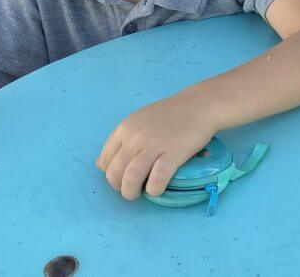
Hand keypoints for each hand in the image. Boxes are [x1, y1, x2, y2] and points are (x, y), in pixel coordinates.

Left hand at [96, 93, 216, 199]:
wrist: (199, 105)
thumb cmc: (170, 114)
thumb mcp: (139, 121)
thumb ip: (121, 141)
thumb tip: (100, 164)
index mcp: (125, 128)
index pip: (105, 160)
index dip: (111, 175)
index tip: (122, 178)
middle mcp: (135, 137)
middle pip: (115, 173)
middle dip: (120, 187)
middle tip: (132, 190)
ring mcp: (154, 145)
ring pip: (131, 178)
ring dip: (132, 192)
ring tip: (141, 193)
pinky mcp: (173, 153)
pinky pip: (157, 179)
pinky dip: (154, 189)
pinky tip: (157, 189)